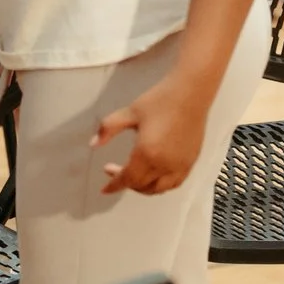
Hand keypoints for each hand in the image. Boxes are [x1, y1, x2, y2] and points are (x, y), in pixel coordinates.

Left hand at [92, 73, 209, 195]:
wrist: (190, 93)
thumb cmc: (159, 100)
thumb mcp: (129, 112)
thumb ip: (108, 129)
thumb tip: (93, 144)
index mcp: (147, 153)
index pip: (127, 178)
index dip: (114, 185)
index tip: (104, 189)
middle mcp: (164, 165)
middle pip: (141, 186)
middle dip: (125, 183)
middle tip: (114, 170)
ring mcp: (179, 166)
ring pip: (158, 189)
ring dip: (143, 188)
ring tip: (133, 177)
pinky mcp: (191, 163)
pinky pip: (174, 184)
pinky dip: (161, 186)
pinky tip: (154, 177)